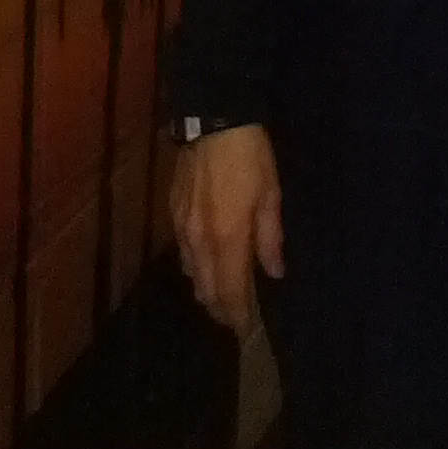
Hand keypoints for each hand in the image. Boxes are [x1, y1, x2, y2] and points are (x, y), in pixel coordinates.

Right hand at [173, 123, 283, 335]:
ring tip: (221, 295)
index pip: (230, 292)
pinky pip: (182, 254)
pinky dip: (194, 267)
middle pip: (205, 290)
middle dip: (220, 308)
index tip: (246, 329)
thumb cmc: (249, 156)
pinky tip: (205, 263)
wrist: (212, 119)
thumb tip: (274, 273)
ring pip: (190, 275)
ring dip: (205, 289)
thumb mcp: (270, 194)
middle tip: (235, 317)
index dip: (237, 315)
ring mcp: (182, 229)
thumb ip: (270, 237)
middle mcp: (199, 242)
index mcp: (227, 239)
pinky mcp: (173, 214)